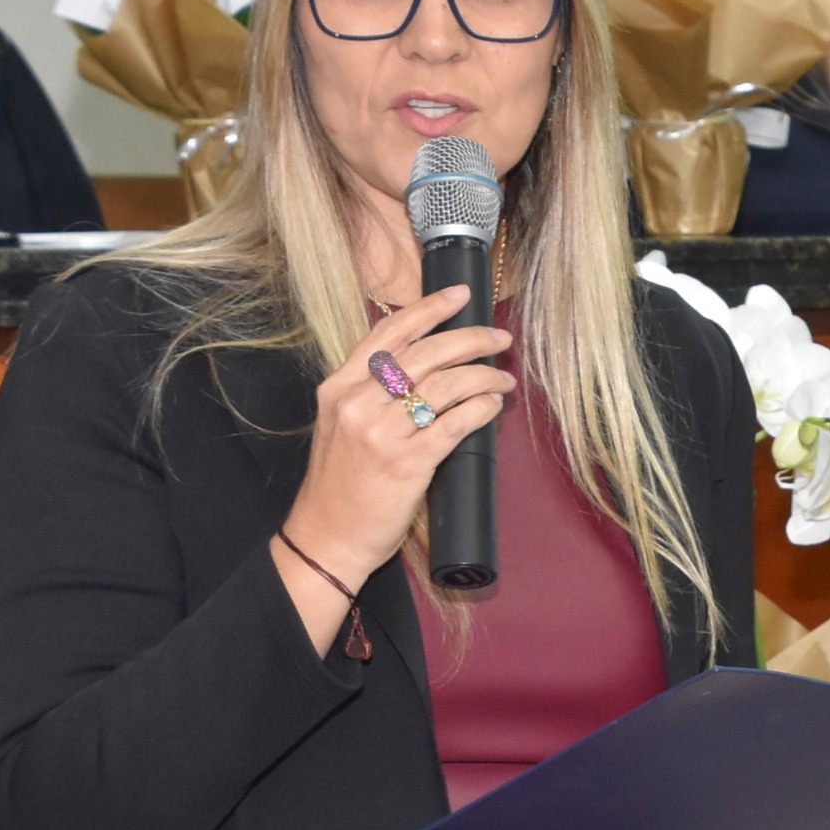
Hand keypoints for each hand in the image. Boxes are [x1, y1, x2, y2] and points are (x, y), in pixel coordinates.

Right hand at [276, 282, 516, 584]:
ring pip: (446, 384)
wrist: (327, 535)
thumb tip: (424, 364)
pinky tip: (493, 406)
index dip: (428, 309)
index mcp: (339, 387)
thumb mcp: (342, 424)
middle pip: (425, 353)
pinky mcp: (408, 462)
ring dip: (484, 376)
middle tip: (499, 337)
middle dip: (471, 339)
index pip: (388, 333)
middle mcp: (358, 402)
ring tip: (503, 379)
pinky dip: (481, 409)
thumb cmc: (341, 483)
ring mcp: (382, 432)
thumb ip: (370, 391)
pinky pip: (455, 422)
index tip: (459, 294)